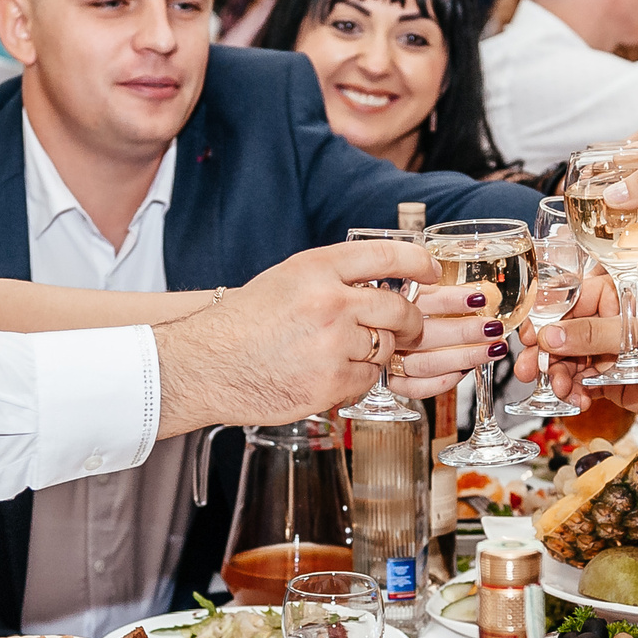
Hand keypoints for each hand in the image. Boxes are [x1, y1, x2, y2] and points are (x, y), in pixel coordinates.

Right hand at [154, 239, 435, 433]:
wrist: (205, 364)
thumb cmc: (242, 323)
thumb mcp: (287, 279)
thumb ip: (335, 277)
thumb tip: (385, 283)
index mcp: (318, 267)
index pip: (390, 256)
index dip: (420, 264)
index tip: (432, 272)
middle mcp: (330, 301)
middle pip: (400, 309)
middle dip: (409, 323)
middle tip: (404, 328)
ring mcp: (332, 343)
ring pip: (385, 348)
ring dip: (375, 354)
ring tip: (339, 353)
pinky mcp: (330, 381)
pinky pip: (367, 380)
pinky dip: (355, 381)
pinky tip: (326, 375)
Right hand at [389, 282, 510, 398]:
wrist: (362, 337)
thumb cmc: (393, 305)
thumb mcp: (412, 286)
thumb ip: (441, 291)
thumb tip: (485, 294)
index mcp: (385, 302)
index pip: (417, 301)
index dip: (449, 301)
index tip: (478, 299)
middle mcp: (383, 332)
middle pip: (423, 335)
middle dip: (464, 332)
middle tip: (492, 328)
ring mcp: (384, 359)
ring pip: (425, 363)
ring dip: (464, 357)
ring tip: (492, 349)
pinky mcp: (388, 381)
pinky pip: (416, 387)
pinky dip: (444, 380)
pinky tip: (465, 370)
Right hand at [518, 273, 637, 442]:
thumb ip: (595, 334)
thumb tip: (549, 335)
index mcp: (620, 293)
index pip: (571, 298)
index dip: (546, 316)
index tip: (528, 334)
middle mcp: (611, 320)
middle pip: (562, 331)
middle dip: (543, 350)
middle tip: (528, 369)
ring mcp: (610, 351)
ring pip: (566, 360)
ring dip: (556, 374)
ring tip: (559, 390)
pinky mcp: (612, 381)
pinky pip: (580, 384)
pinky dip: (572, 392)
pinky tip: (576, 401)